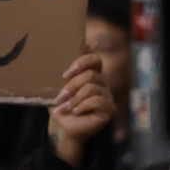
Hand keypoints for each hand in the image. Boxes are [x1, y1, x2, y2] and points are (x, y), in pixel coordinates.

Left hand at [48, 53, 113, 167]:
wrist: (63, 126)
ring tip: (65, 107)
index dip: (82, 63)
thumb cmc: (61, 104)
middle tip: (60, 97)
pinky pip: (98, 101)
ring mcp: (107, 95)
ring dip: (74, 99)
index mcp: (92, 74)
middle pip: (90, 75)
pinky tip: (76, 112)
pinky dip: (83, 106)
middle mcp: (102, 83)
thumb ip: (67, 66)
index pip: (95, 60)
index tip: (66, 74)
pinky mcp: (110, 108)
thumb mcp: (59, 84)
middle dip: (71, 87)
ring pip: (92, 88)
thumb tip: (82, 43)